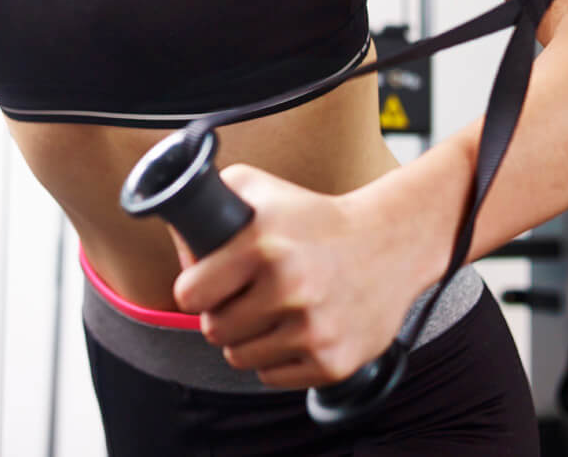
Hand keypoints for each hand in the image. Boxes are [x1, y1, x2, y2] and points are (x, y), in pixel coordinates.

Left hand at [168, 164, 418, 389]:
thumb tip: (178, 243)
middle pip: (213, 330)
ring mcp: (312, 329)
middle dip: (219, 315)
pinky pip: (273, 377)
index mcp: (262, 245)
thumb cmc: (314, 216)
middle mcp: (288, 287)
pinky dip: (276, 359)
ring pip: (239, 358)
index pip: (190, 294)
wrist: (390, 244)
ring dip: (245, 340)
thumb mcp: (259, 189)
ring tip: (266, 315)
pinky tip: (291, 331)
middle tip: (239, 299)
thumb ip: (207, 200)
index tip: (203, 286)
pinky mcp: (332, 362)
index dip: (193, 290)